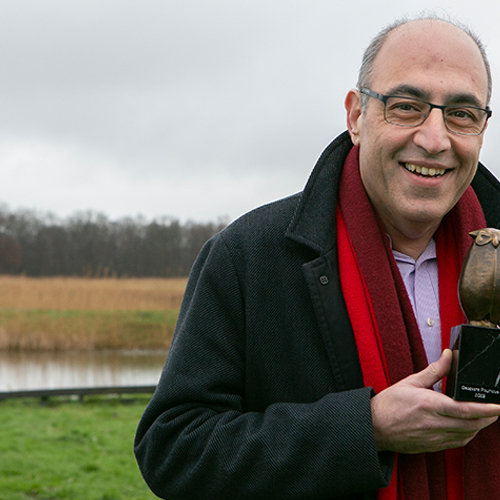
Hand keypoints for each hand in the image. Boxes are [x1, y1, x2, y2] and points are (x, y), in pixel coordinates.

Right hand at [371, 349, 499, 453]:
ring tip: (486, 416)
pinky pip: (458, 443)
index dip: (485, 408)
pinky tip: (469, 427)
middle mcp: (433, 423)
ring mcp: (434, 437)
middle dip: (489, 417)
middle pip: (471, 424)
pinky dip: (468, 434)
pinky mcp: (433, 446)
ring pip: (467, 435)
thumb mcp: (410, 381)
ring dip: (480, 426)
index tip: (497, 405)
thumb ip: (434, 370)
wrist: (374, 426)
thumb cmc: (388, 404)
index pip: (464, 409)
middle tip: (496, 408)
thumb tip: (449, 356)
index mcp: (428, 405)